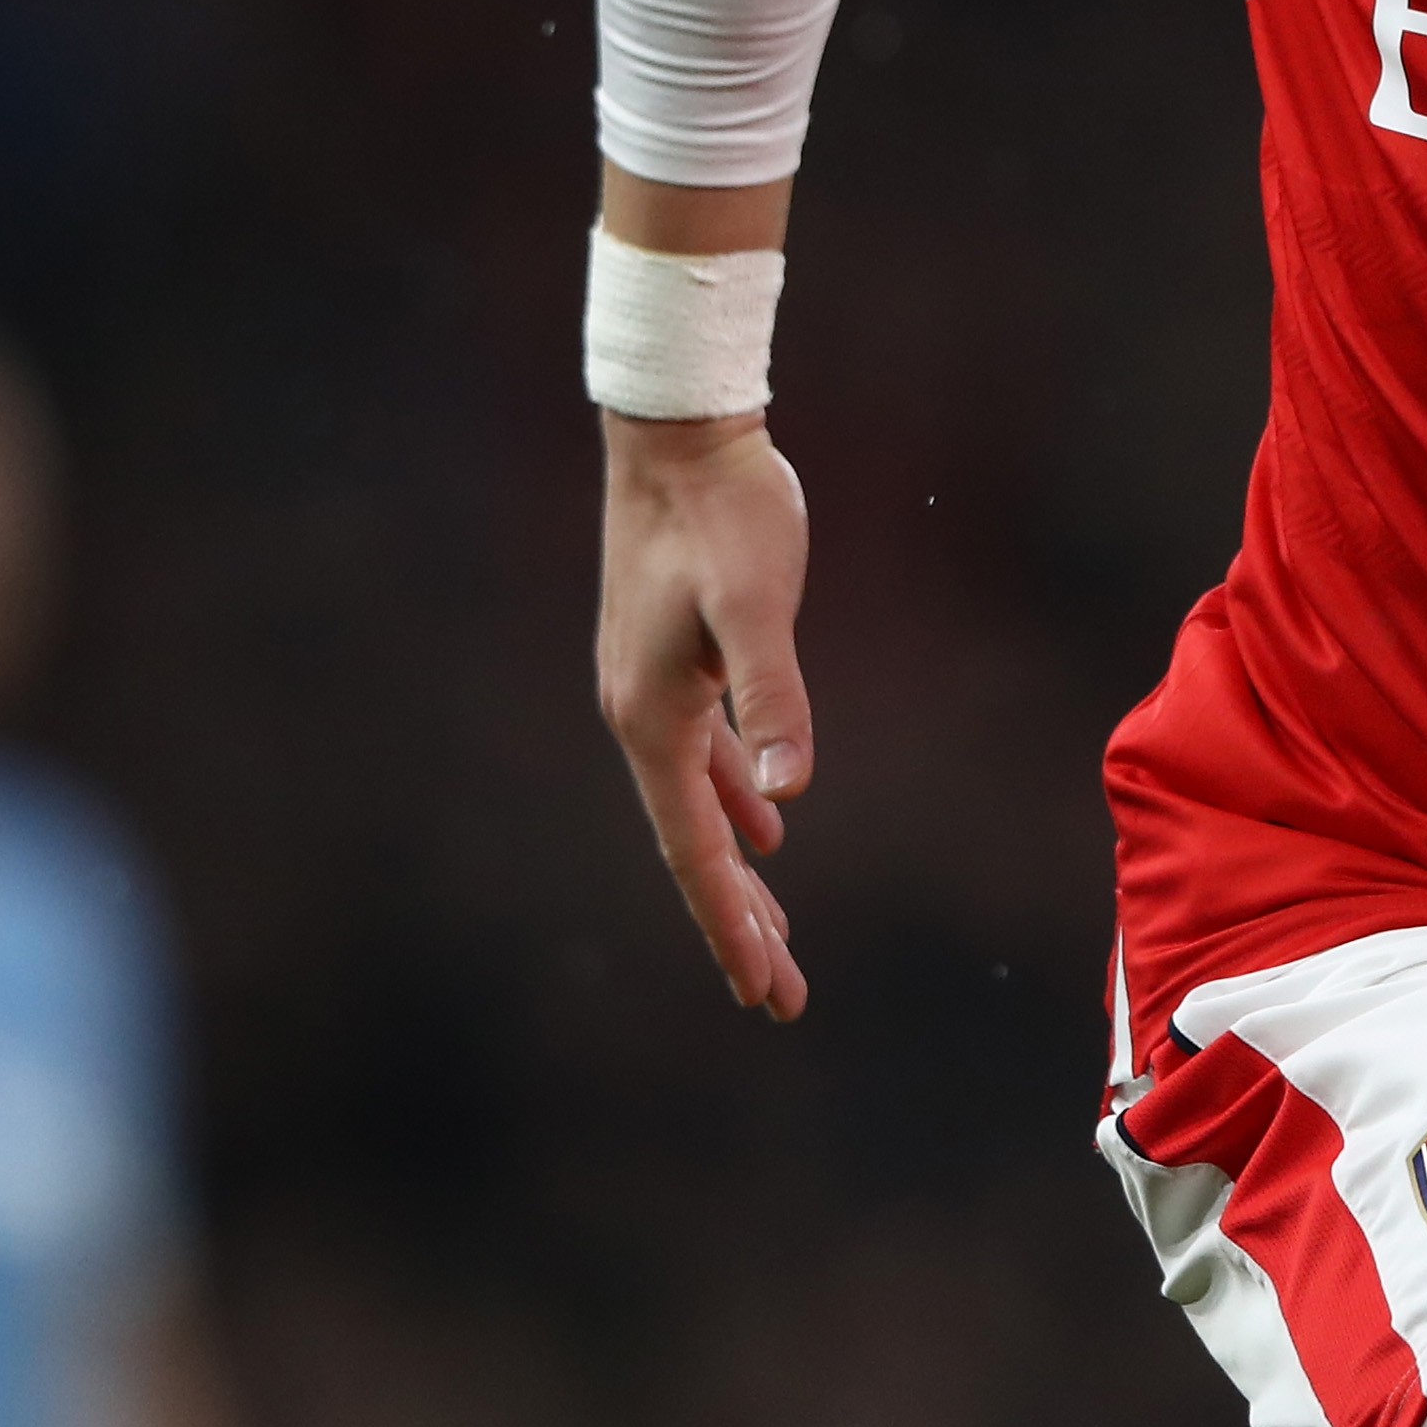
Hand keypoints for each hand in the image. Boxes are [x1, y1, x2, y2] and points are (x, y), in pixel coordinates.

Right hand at [593, 407, 814, 1018]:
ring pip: (698, 806)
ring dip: (736, 871)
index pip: (694, 853)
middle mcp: (640, 716)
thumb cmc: (724, 511)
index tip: (764, 993)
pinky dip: (734, 799)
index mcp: (651, 721)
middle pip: (691, 846)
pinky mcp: (674, 657)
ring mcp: (653, 687)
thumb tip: (786, 796)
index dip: (731, 926)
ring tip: (771, 929)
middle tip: (777, 995)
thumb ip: (772, 696)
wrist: (680, 431)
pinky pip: (705, 756)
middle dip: (737, 922)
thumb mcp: (754, 603)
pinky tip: (762, 823)